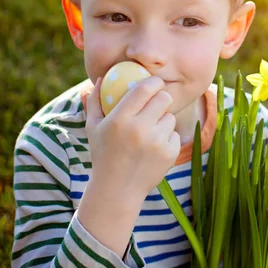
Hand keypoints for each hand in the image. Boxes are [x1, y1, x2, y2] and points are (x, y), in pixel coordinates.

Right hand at [85, 75, 180, 201]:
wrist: (117, 190)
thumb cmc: (103, 154)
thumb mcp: (93, 127)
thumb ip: (95, 101)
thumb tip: (101, 77)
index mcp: (120, 119)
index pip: (145, 89)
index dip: (154, 82)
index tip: (155, 82)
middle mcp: (140, 129)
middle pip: (164, 98)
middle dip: (162, 97)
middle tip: (157, 101)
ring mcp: (156, 142)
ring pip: (170, 117)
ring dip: (163, 120)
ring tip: (150, 131)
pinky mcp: (169, 154)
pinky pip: (174, 134)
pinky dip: (167, 138)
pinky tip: (154, 148)